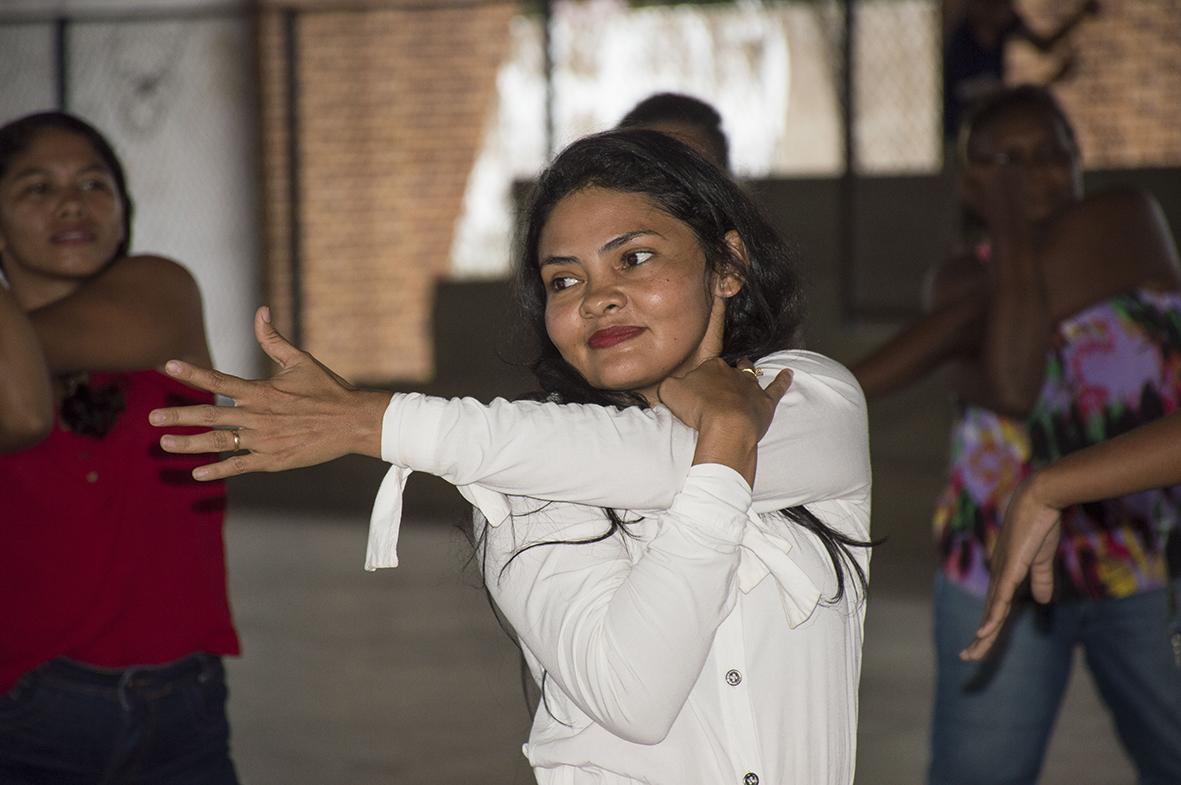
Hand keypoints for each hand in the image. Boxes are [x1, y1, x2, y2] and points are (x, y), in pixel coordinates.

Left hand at [149, 306, 390, 479]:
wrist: (353, 422)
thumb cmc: (328, 390)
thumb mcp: (300, 361)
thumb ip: (273, 339)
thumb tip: (260, 310)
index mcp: (261, 391)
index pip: (218, 381)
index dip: (191, 372)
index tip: (167, 365)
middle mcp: (257, 416)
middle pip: (210, 415)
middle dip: (178, 416)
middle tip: (151, 418)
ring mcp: (263, 440)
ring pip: (218, 442)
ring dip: (189, 444)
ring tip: (165, 444)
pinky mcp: (273, 460)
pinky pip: (239, 466)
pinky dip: (218, 470)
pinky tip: (197, 473)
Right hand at [658, 358, 792, 484]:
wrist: (725, 425)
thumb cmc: (697, 408)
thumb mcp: (669, 392)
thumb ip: (670, 385)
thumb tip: (674, 386)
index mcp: (710, 368)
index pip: (705, 367)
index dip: (701, 377)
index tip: (696, 387)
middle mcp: (732, 373)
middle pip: (727, 369)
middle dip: (724, 372)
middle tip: (719, 380)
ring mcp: (751, 387)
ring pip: (751, 373)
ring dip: (749, 369)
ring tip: (747, 365)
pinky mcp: (765, 402)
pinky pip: (777, 387)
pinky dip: (783, 380)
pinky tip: (789, 373)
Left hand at [960, 474, 1061, 660]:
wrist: (1040, 499)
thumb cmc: (1040, 525)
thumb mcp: (1043, 559)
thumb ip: (1041, 580)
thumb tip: (1042, 601)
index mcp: (1006, 576)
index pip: (995, 608)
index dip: (989, 628)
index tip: (979, 645)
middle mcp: (998, 576)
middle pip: (988, 614)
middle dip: (980, 639)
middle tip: (966, 658)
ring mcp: (1002, 572)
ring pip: (991, 611)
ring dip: (983, 634)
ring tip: (972, 654)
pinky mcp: (1010, 567)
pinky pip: (1000, 597)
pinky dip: (992, 615)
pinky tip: (983, 631)